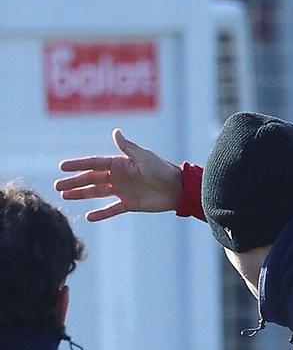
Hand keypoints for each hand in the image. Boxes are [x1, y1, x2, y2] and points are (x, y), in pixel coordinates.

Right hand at [54, 130, 180, 221]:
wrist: (179, 188)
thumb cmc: (162, 169)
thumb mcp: (143, 157)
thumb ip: (127, 147)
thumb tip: (115, 132)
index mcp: (119, 163)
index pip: (93, 163)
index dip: (78, 165)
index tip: (62, 167)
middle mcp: (118, 176)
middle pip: (91, 179)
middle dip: (74, 182)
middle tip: (58, 186)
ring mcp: (122, 190)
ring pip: (97, 193)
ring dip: (82, 194)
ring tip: (66, 197)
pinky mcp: (130, 204)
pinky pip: (112, 209)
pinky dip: (101, 213)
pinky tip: (89, 217)